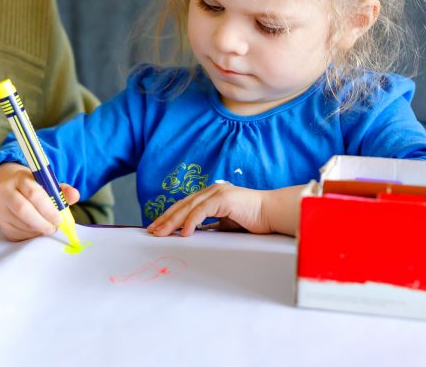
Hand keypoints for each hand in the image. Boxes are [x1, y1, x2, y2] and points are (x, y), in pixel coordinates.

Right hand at [0, 163, 79, 241]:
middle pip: (23, 210)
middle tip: (54, 228)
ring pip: (22, 224)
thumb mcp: (47, 185)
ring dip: (38, 229)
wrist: (11, 192)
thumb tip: (75, 195)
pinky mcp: (2, 223)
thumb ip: (62, 190)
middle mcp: (6, 191)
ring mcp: (1, 208)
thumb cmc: (34, 189)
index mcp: (20, 178)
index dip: (47, 208)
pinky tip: (36, 229)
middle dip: (42, 222)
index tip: (58, 218)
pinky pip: (18, 233)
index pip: (33, 193)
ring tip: (47, 227)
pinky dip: (31, 235)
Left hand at [146, 183, 303, 236]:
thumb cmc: (253, 220)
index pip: (184, 206)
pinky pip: (202, 212)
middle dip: (165, 219)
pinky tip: (183, 233)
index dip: (169, 216)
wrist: (273, 213)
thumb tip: (193, 234)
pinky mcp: (223, 198)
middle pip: (182, 205)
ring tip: (161, 233)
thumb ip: (210, 225)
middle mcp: (211, 191)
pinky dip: (191, 222)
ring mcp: (217, 193)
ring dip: (172, 221)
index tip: (157, 227)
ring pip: (188, 208)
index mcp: (210, 195)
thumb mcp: (226, 223)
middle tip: (152, 231)